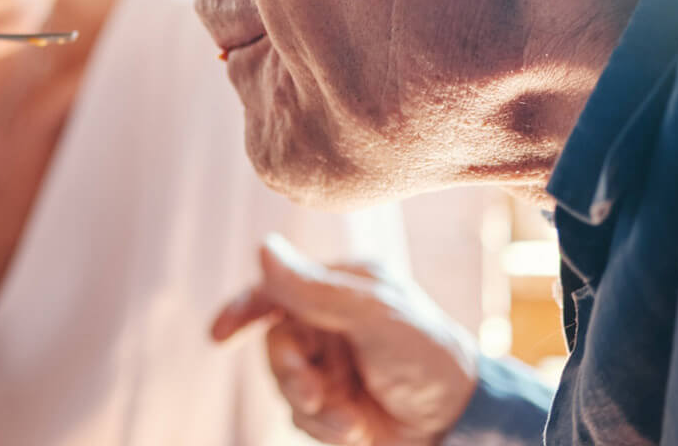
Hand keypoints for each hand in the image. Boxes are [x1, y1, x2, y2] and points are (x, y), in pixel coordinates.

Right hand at [213, 234, 481, 445]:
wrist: (458, 421)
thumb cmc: (427, 355)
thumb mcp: (374, 316)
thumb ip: (316, 289)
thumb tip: (263, 249)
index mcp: (341, 289)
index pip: (279, 290)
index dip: (244, 309)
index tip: (219, 334)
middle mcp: (331, 325)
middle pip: (275, 343)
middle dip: (287, 371)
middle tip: (311, 391)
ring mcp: (330, 366)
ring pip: (284, 384)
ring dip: (309, 404)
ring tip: (345, 419)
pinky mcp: (333, 405)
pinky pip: (300, 416)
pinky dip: (323, 426)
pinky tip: (355, 428)